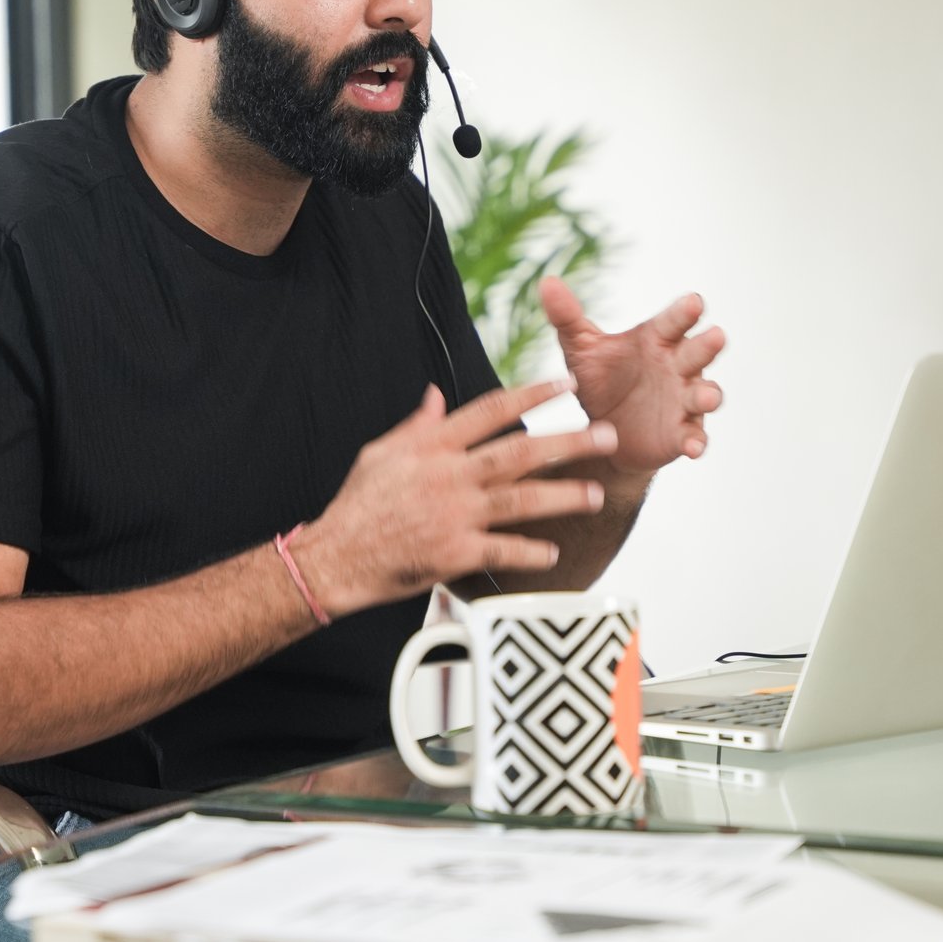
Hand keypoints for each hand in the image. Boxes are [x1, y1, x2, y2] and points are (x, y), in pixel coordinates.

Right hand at [297, 380, 617, 617]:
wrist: (336, 557)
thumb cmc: (358, 505)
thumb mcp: (381, 452)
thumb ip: (417, 425)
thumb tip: (436, 395)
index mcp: (432, 446)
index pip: (490, 411)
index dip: (531, 395)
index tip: (565, 384)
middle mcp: (448, 476)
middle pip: (519, 453)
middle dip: (568, 442)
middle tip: (606, 436)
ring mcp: (453, 516)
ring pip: (520, 501)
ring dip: (563, 497)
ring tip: (595, 493)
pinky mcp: (453, 554)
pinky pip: (502, 552)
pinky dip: (529, 553)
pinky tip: (554, 551)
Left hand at [540, 278, 725, 474]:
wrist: (601, 433)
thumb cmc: (601, 380)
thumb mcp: (581, 349)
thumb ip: (567, 317)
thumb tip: (547, 281)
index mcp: (657, 340)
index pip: (674, 321)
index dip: (685, 311)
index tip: (694, 302)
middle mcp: (678, 367)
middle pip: (698, 352)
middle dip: (707, 345)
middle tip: (716, 335)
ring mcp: (683, 401)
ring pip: (704, 394)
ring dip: (708, 394)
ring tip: (706, 396)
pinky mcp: (681, 434)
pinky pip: (695, 437)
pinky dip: (696, 441)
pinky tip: (692, 448)